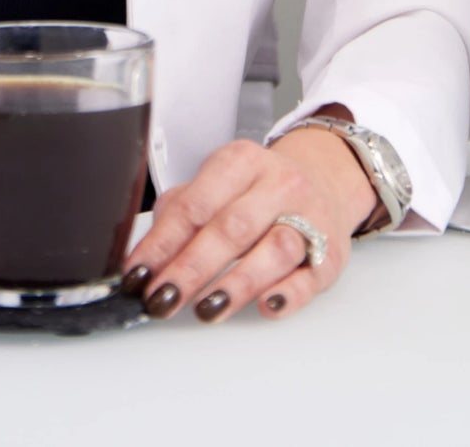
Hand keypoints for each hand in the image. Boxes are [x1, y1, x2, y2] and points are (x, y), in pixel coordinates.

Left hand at [117, 123, 379, 325]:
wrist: (325, 181)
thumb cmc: (258, 191)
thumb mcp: (218, 184)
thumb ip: (182, 213)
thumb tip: (144, 258)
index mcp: (241, 162)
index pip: (194, 204)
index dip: (162, 243)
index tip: (138, 275)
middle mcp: (278, 184)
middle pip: (231, 227)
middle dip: (191, 268)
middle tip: (162, 298)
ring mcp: (309, 217)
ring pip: (275, 248)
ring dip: (238, 283)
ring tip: (206, 309)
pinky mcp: (331, 252)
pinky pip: (312, 275)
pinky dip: (290, 293)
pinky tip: (266, 306)